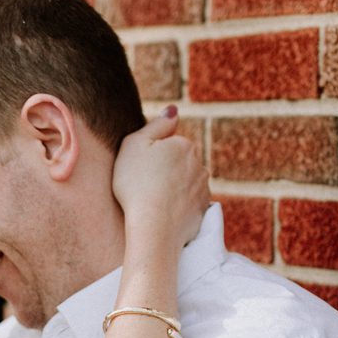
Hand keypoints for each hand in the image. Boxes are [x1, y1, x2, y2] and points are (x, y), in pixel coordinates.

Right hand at [112, 106, 208, 249]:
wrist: (153, 227)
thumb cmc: (137, 183)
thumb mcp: (134, 145)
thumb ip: (157, 124)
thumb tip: (174, 110)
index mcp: (184, 144)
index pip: (168, 144)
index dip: (151, 156)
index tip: (140, 169)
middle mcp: (199, 163)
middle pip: (179, 162)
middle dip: (166, 170)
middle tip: (145, 184)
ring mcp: (203, 187)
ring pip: (186, 181)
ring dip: (174, 187)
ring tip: (154, 201)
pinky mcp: (202, 209)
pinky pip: (188, 202)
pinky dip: (178, 205)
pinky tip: (164, 212)